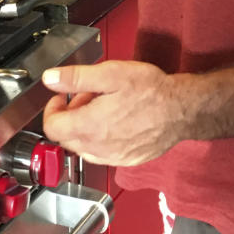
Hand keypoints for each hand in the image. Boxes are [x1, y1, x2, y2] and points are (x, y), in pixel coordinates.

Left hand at [41, 59, 184, 166]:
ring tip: (102, 108)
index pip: (52, 128)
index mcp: (90, 126)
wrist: (182, 109)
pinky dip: (100, 140)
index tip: (60, 98)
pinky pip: (102, 154)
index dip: (51, 110)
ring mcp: (114, 157)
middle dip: (69, 117)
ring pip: (83, 148)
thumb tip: (50, 79)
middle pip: (66, 139)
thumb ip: (76, 77)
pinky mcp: (127, 160)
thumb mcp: (110, 73)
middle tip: (85, 98)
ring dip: (84, 129)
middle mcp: (99, 147)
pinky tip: (115, 122)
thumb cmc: (151, 91)